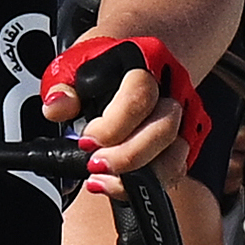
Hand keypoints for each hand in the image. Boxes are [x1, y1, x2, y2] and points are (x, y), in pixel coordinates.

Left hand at [39, 34, 199, 191]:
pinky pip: (177, 169)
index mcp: (146, 59)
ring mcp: (186, 114)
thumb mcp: (72, 65)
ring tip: (104, 180)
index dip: (113, 126)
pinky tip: (120, 184)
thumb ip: (61, 88)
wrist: (130, 61)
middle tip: (95, 165)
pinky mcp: (189, 139)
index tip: (86, 141)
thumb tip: (56, 109)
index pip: (139, 96)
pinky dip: (150, 183)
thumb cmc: (101, 64)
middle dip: (127, 156)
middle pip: (163, 129)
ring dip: (140, 175)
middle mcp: (173, 87)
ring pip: (176, 154)